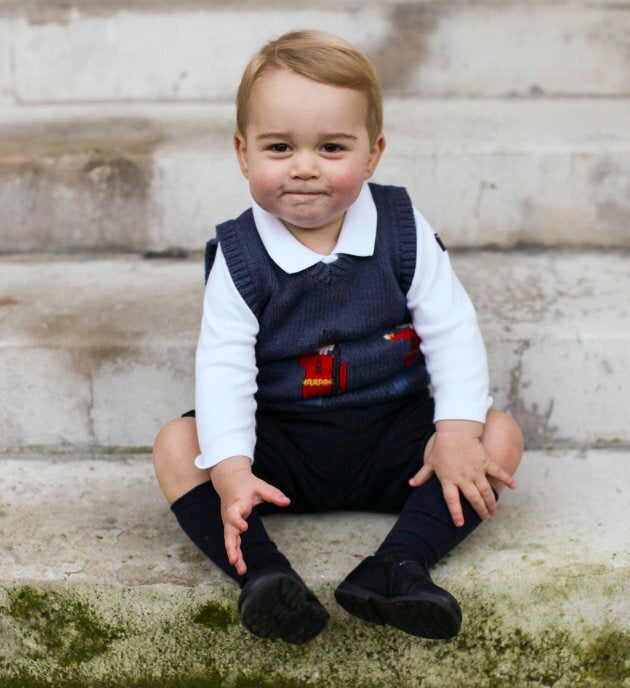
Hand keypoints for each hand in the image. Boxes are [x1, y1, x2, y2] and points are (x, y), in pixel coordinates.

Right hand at [210, 456, 289, 575]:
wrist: (229, 481)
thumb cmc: (246, 484)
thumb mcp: (260, 486)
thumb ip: (273, 494)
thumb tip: (287, 501)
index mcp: (236, 504)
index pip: (233, 513)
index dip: (237, 521)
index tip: (245, 527)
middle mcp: (230, 515)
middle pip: (228, 533)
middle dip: (231, 547)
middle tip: (234, 560)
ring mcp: (229, 523)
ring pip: (230, 540)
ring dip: (234, 555)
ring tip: (241, 570)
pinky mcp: (231, 527)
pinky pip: (233, 541)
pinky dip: (236, 553)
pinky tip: (241, 567)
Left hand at [409, 420, 515, 525]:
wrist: (455, 430)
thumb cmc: (441, 447)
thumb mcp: (430, 462)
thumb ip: (422, 475)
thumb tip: (410, 484)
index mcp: (449, 479)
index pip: (451, 500)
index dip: (455, 512)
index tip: (459, 524)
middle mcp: (464, 478)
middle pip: (473, 498)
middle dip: (480, 510)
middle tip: (486, 518)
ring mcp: (476, 470)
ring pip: (486, 490)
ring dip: (491, 502)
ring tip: (494, 511)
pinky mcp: (486, 462)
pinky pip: (498, 472)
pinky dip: (507, 479)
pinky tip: (514, 487)